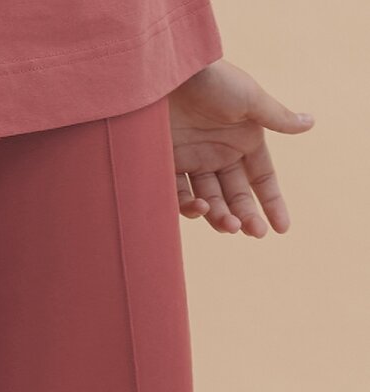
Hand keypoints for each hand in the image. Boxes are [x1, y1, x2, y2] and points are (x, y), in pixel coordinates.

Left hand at [169, 60, 314, 235]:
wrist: (169, 74)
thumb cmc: (213, 81)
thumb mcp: (250, 100)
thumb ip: (276, 118)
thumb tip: (309, 124)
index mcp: (244, 140)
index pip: (262, 179)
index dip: (272, 203)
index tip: (281, 228)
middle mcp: (220, 154)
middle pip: (236, 195)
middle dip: (246, 217)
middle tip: (252, 232)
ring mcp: (194, 162)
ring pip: (210, 201)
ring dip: (221, 217)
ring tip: (229, 224)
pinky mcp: (167, 166)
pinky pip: (180, 196)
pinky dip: (190, 207)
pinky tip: (201, 207)